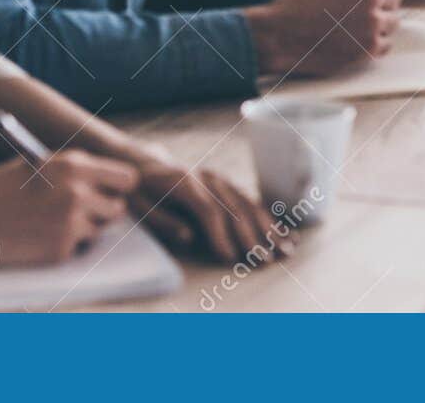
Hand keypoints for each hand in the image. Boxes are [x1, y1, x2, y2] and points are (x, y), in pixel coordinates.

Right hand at [0, 150, 134, 266]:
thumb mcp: (38, 165)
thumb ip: (75, 172)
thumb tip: (109, 184)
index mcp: (75, 165)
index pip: (126, 178)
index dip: (119, 186)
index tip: (112, 192)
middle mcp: (78, 193)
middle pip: (117, 208)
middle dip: (102, 210)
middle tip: (82, 211)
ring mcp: (70, 224)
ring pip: (97, 231)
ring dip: (81, 230)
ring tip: (45, 221)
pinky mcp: (59, 250)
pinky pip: (76, 249)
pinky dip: (61, 246)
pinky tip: (34, 237)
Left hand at [118, 144, 281, 264]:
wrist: (142, 163)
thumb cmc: (139, 191)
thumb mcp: (141, 206)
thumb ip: (165, 222)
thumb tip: (190, 238)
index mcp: (184, 182)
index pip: (209, 211)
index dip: (221, 235)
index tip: (231, 258)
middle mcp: (207, 178)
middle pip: (235, 208)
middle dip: (253, 237)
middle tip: (266, 261)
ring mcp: (219, 179)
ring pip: (249, 204)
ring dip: (269, 228)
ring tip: (285, 249)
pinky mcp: (226, 183)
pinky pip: (251, 200)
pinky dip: (268, 218)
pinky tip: (283, 233)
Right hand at [244, 0, 405, 76]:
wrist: (280, 35)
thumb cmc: (299, 5)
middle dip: (384, 7)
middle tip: (364, 16)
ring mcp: (372, 20)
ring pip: (394, 22)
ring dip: (380, 26)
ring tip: (355, 30)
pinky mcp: (370, 45)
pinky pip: (387, 44)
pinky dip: (375, 45)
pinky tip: (354, 42)